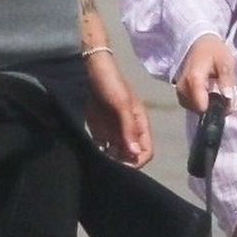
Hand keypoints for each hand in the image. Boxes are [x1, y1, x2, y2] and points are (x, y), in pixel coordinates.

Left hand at [85, 51, 152, 166]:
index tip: (123, 166)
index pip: (146, 151)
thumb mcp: (122, 103)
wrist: (90, 70)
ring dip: (111, 161)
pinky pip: (103, 150)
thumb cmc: (110, 82)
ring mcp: (114, 132)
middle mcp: (129, 131)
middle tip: (109, 165)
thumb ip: (129, 127)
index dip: (138, 161)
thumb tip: (136, 153)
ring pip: (118, 155)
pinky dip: (100, 155)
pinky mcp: (100, 132)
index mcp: (140, 124)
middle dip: (124, 164)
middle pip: (132, 156)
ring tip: (100, 161)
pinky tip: (93, 155)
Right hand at [174, 36, 235, 113]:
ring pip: (195, 109)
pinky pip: (190, 105)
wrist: (199, 42)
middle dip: (213, 107)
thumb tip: (229, 101)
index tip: (227, 102)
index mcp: (194, 79)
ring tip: (215, 91)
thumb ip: (227, 81)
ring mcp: (179, 90)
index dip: (217, 108)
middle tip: (223, 94)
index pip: (202, 107)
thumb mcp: (225, 61)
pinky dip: (200, 102)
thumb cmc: (214, 50)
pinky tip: (207, 92)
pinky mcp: (179, 92)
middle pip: (199, 110)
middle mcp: (182, 87)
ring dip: (207, 104)